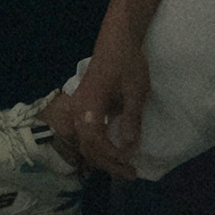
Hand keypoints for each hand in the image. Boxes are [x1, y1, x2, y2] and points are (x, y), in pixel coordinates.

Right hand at [45, 41, 152, 173]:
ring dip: (103, 157)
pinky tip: (114, 151)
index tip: (129, 160)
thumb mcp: (135, 91)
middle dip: (108, 163)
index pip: (94, 139)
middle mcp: (79, 109)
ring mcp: (79, 108)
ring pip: (85, 142)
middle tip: (131, 173)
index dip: (110, 154)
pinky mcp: (84, 107)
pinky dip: (100, 147)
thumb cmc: (126, 62)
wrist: (117, 40)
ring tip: (124, 167)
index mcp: (89, 105)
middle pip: (87, 146)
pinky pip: (87, 134)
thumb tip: (129, 146)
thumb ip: (131, 119)